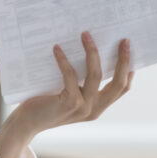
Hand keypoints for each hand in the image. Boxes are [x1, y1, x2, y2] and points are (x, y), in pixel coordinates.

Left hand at [0, 31, 132, 157]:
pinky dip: (64, 60)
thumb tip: (88, 51)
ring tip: (85, 34)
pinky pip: (71, 75)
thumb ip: (81, 83)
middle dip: (123, 60)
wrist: (27, 123)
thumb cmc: (46, 105)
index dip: (128, 70)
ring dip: (92, 52)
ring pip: (95, 75)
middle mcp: (94, 109)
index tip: (130, 50)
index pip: (121, 89)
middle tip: (124, 40)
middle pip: (118, 83)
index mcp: (97, 108)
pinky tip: (57, 48)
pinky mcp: (69, 103)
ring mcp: (83, 107)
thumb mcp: (69, 95)